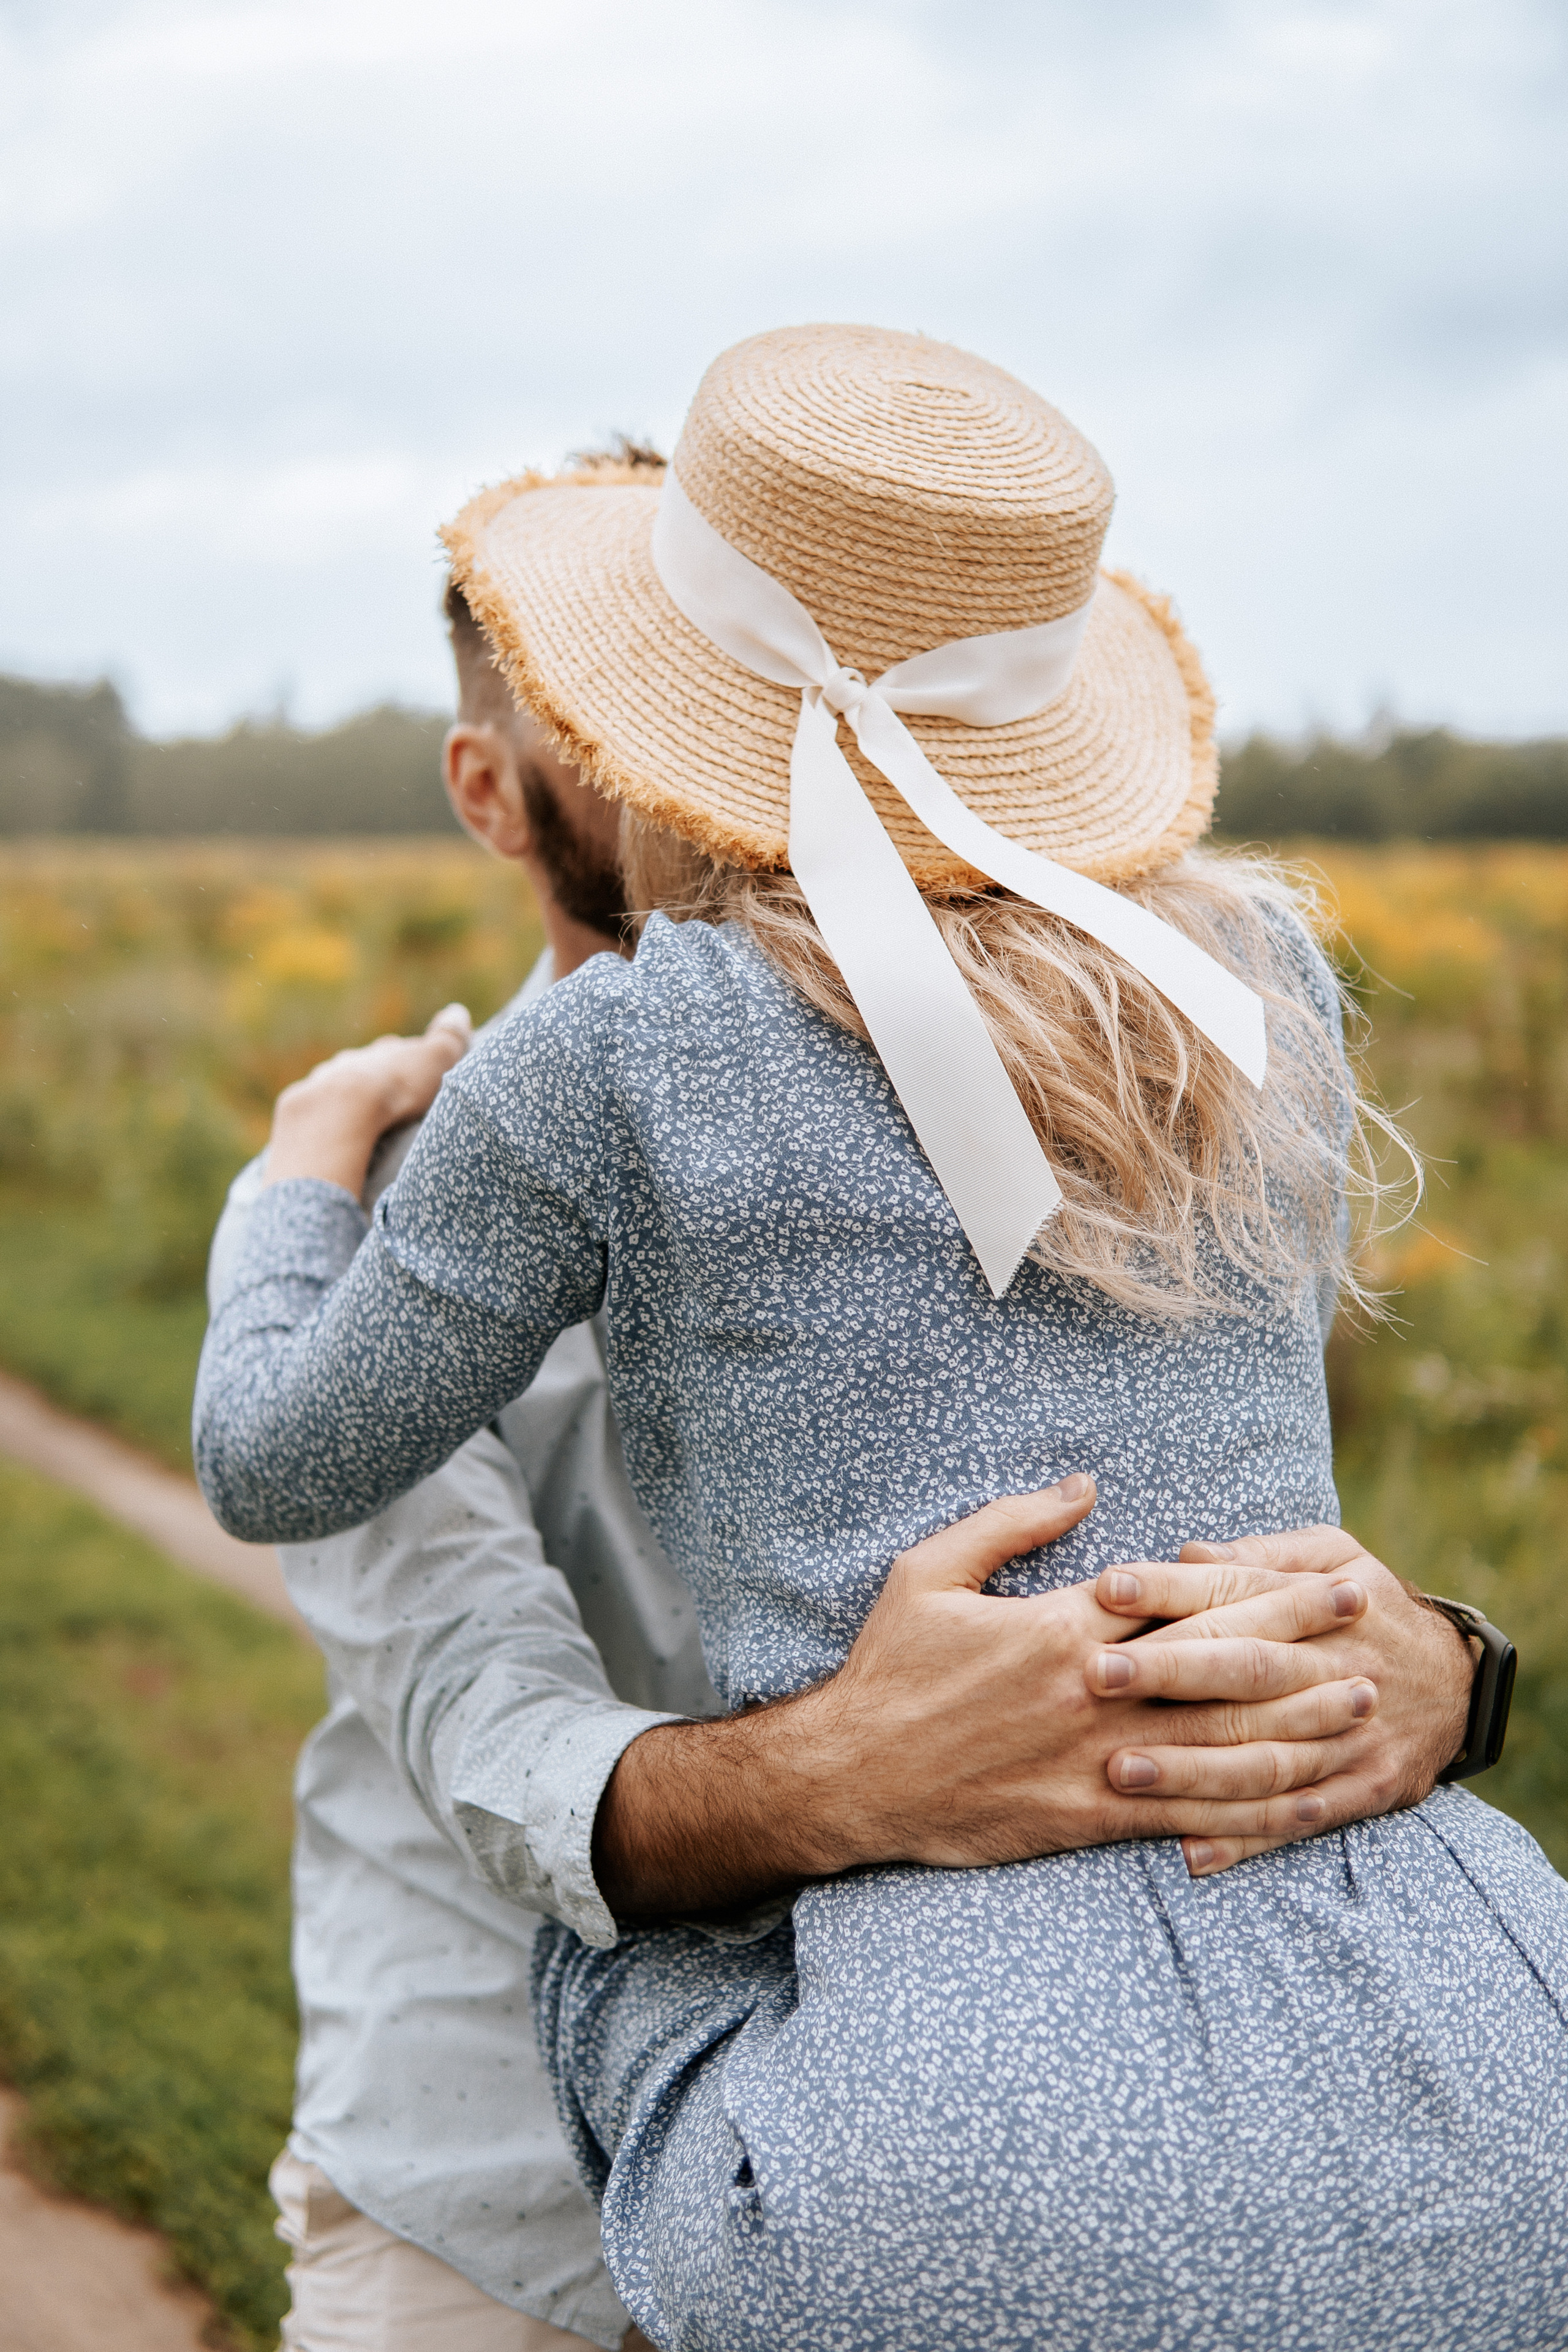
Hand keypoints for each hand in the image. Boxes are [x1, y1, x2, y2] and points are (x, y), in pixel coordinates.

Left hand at [264, 1004, 471, 1196]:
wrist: (336, 1114)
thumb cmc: (395, 1088)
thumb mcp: (434, 1061)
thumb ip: (448, 1038)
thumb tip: (457, 1011)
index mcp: (383, 1051)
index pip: (398, 1050)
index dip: (410, 1060)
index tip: (419, 1073)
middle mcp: (350, 1061)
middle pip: (366, 1066)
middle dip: (376, 1078)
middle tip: (390, 1099)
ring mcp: (322, 1082)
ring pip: (337, 1085)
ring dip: (348, 1099)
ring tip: (360, 1121)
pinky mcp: (300, 1110)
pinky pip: (315, 1112)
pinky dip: (326, 1120)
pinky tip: (332, 1134)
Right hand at [593, 1482, 1389, 1918]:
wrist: (848, 1776)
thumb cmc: (887, 1667)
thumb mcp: (929, 1572)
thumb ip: (1011, 1523)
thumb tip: (1084, 1487)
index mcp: (1061, 1629)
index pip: (1185, 1600)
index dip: (1265, 1585)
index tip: (1324, 1569)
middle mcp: (1091, 1695)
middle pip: (1220, 1667)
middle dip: (1304, 1643)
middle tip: (1369, 1623)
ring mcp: (1093, 1764)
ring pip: (1218, 1745)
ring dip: (1298, 1725)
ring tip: (1359, 1709)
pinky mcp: (1084, 1820)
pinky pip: (1181, 1816)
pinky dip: (1241, 1810)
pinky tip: (1291, 1800)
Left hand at [1104, 1526, 1474, 1876]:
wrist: (1459, 1682)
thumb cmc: (1365, 1607)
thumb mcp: (1333, 1555)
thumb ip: (1261, 1554)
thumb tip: (1189, 1551)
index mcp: (1320, 1601)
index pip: (1234, 1591)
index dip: (1169, 1589)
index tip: (1105, 1589)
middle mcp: (1334, 1668)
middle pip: (1245, 1670)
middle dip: (1169, 1673)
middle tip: (1096, 1675)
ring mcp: (1349, 1736)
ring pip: (1265, 1756)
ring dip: (1192, 1768)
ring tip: (1122, 1772)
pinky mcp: (1362, 1789)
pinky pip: (1297, 1820)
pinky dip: (1245, 1840)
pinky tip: (1189, 1851)